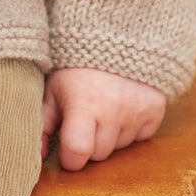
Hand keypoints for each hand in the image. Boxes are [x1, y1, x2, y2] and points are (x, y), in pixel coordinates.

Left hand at [40, 67, 166, 170]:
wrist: (113, 37)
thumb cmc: (76, 68)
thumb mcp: (53, 92)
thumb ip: (42, 125)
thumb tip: (40, 157)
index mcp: (84, 105)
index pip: (78, 152)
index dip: (69, 158)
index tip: (66, 148)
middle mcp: (114, 110)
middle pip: (99, 155)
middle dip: (90, 144)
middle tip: (85, 119)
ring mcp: (137, 110)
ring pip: (120, 147)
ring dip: (111, 135)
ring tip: (105, 108)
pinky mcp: (156, 109)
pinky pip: (142, 137)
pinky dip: (132, 128)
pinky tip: (123, 107)